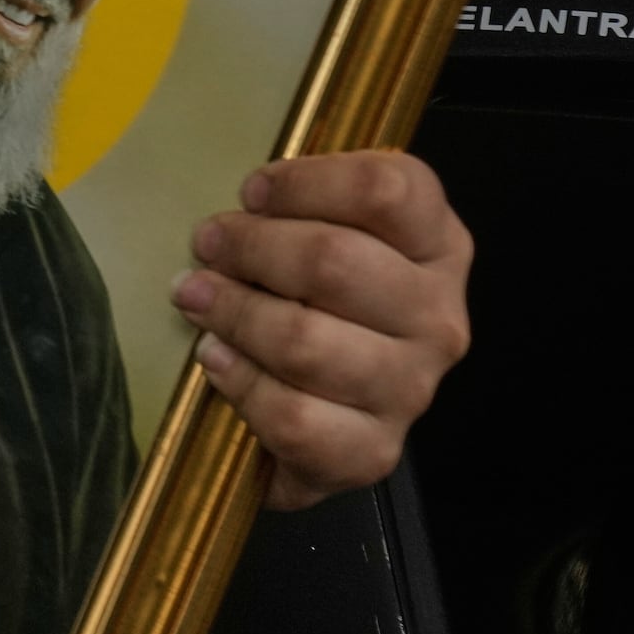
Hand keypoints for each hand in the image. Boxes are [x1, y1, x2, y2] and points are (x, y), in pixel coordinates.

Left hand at [173, 151, 470, 510]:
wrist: (324, 424)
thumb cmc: (314, 306)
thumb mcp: (324, 240)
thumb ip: (304, 210)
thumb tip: (246, 202)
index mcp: (437, 246)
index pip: (390, 190)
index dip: (308, 182)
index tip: (252, 192)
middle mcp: (436, 317)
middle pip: (334, 260)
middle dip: (251, 247)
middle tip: (207, 244)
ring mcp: (410, 388)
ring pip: (305, 340)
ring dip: (234, 312)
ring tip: (196, 298)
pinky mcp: (371, 450)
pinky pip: (291, 413)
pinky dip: (239, 382)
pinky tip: (216, 359)